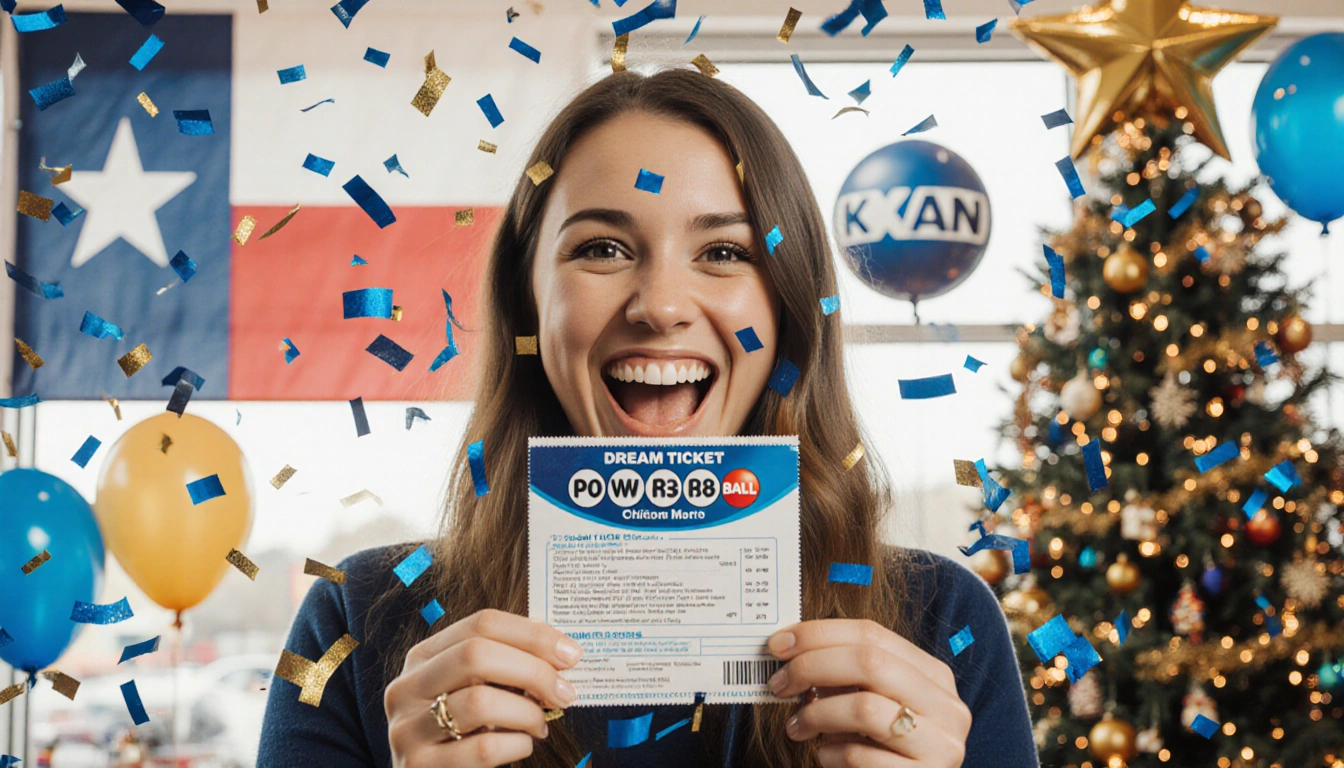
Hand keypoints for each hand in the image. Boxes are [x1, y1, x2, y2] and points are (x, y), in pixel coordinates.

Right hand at [385, 609, 582, 767]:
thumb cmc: (460, 732)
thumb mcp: (472, 689)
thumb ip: (503, 666)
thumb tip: (560, 650)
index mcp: (423, 657)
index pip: (481, 624)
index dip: (532, 634)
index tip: (570, 654)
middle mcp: (406, 687)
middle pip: (476, 655)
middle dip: (533, 671)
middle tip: (564, 692)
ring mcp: (407, 728)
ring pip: (479, 702)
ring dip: (527, 712)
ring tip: (540, 725)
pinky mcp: (419, 766)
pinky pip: (483, 749)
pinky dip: (516, 745)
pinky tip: (523, 746)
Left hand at [767, 619, 971, 766]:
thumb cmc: (884, 751)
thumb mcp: (874, 704)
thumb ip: (848, 676)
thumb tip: (792, 647)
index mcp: (934, 676)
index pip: (873, 635)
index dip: (819, 634)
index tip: (778, 644)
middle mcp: (947, 706)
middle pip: (869, 662)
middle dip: (811, 666)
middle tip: (778, 684)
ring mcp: (942, 745)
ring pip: (864, 708)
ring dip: (816, 714)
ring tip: (796, 727)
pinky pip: (861, 756)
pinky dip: (831, 753)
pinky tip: (825, 756)